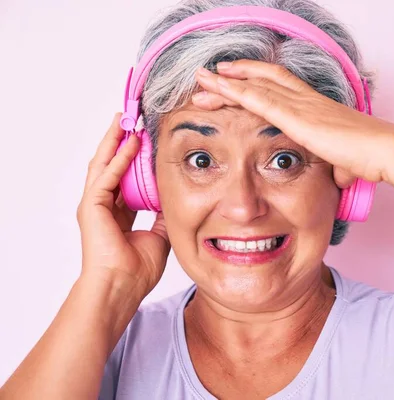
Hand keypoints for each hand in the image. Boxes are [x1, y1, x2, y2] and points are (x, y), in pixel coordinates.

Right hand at [76, 114, 169, 298]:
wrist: (122, 286)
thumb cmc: (137, 269)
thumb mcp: (159, 235)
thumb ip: (163, 215)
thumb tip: (173, 198)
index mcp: (118, 214)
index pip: (126, 179)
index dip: (136, 160)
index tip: (146, 141)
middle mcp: (104, 206)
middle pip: (112, 166)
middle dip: (121, 142)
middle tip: (131, 120)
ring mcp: (95, 205)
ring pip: (104, 164)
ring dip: (115, 141)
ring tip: (125, 120)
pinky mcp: (91, 205)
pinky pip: (107, 175)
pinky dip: (119, 157)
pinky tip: (131, 142)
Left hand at [191, 59, 393, 186]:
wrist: (385, 151)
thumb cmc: (373, 158)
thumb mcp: (349, 163)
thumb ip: (339, 166)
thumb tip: (340, 177)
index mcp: (318, 109)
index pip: (283, 89)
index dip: (260, 81)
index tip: (241, 82)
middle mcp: (307, 100)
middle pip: (265, 80)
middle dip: (238, 75)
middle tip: (214, 73)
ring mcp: (301, 105)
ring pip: (255, 85)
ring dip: (226, 81)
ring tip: (201, 76)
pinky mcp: (296, 116)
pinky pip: (257, 98)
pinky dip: (234, 90)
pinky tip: (216, 85)